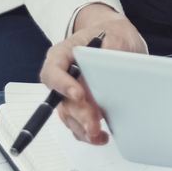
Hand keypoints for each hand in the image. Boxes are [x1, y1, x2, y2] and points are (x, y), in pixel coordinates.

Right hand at [42, 6, 148, 144]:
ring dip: (81, 128)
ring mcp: (70, 93)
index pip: (53, 71)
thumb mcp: (116, 34)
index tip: (79, 94)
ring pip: (68, 115)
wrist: (118, 39)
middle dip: (78, 113)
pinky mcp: (81, 106)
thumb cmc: (112, 34)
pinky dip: (87, 133)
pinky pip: (77, 123)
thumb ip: (112, 47)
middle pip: (61, 99)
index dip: (62, 85)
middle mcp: (63, 76)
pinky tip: (100, 136)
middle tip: (93, 123)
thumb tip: (111, 62)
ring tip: (98, 135)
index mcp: (63, 54)